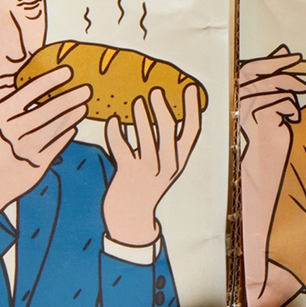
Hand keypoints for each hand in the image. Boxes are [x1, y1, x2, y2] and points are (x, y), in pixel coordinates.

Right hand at [0, 66, 90, 217]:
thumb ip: (15, 108)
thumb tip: (45, 89)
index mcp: (0, 115)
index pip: (29, 91)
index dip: (51, 80)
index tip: (68, 71)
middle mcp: (13, 130)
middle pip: (48, 110)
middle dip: (70, 98)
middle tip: (87, 89)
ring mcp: (25, 149)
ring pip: (56, 128)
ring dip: (72, 116)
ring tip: (83, 107)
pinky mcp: (36, 165)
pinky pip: (57, 145)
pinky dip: (67, 135)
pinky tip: (72, 128)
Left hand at [101, 84, 203, 247]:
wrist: (130, 219)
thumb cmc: (145, 187)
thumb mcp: (163, 168)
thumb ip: (164, 146)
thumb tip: (160, 114)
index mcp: (178, 162)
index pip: (192, 131)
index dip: (193, 108)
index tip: (191, 88)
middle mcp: (167, 166)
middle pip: (169, 130)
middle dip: (162, 108)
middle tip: (156, 90)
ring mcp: (147, 171)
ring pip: (145, 137)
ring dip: (140, 116)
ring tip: (136, 101)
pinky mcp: (127, 174)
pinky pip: (121, 147)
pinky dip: (116, 132)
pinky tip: (112, 120)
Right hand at [236, 46, 305, 185]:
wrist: (264, 156)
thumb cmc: (267, 125)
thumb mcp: (269, 97)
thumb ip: (272, 74)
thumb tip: (284, 50)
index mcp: (237, 90)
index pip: (253, 67)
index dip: (274, 60)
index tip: (294, 56)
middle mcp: (238, 98)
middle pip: (269, 78)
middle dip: (290, 81)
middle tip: (304, 88)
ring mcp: (248, 107)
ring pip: (280, 91)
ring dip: (292, 102)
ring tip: (290, 113)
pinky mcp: (260, 117)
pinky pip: (285, 102)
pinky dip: (293, 110)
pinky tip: (290, 120)